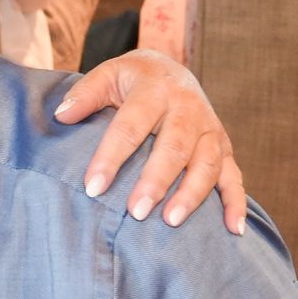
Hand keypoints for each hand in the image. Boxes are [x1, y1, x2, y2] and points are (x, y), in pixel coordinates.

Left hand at [55, 48, 246, 233]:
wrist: (170, 69)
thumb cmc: (131, 80)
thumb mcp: (107, 75)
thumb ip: (84, 94)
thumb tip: (62, 115)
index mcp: (155, 91)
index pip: (130, 127)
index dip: (111, 157)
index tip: (92, 187)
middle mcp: (188, 109)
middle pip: (174, 148)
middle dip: (155, 182)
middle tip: (135, 212)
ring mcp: (210, 129)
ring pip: (206, 164)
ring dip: (191, 194)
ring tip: (170, 221)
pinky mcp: (224, 147)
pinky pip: (234, 177)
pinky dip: (236, 202)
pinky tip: (232, 229)